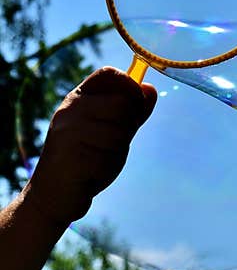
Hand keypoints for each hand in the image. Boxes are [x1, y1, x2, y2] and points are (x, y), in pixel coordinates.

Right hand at [24, 66, 157, 225]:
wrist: (52, 195)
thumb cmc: (85, 158)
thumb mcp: (110, 130)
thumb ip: (131, 112)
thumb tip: (150, 88)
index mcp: (78, 100)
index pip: (108, 74)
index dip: (129, 85)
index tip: (131, 105)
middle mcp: (71, 110)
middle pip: (124, 102)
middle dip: (130, 124)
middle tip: (111, 143)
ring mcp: (69, 131)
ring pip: (121, 129)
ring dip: (119, 148)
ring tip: (98, 157)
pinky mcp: (73, 154)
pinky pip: (110, 153)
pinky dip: (108, 165)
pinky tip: (91, 171)